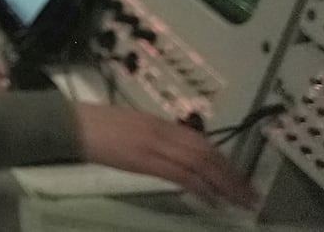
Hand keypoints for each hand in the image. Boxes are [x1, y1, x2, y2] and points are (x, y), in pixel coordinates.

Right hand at [74, 104, 256, 208]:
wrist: (72, 125)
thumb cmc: (96, 124)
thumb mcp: (132, 125)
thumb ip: (155, 136)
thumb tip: (176, 152)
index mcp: (159, 122)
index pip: (201, 142)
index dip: (225, 160)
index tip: (240, 177)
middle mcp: (162, 132)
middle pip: (206, 153)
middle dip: (232, 175)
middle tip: (250, 195)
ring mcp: (154, 146)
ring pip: (199, 164)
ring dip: (223, 184)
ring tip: (240, 201)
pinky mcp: (144, 161)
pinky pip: (180, 175)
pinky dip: (200, 188)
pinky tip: (212, 201)